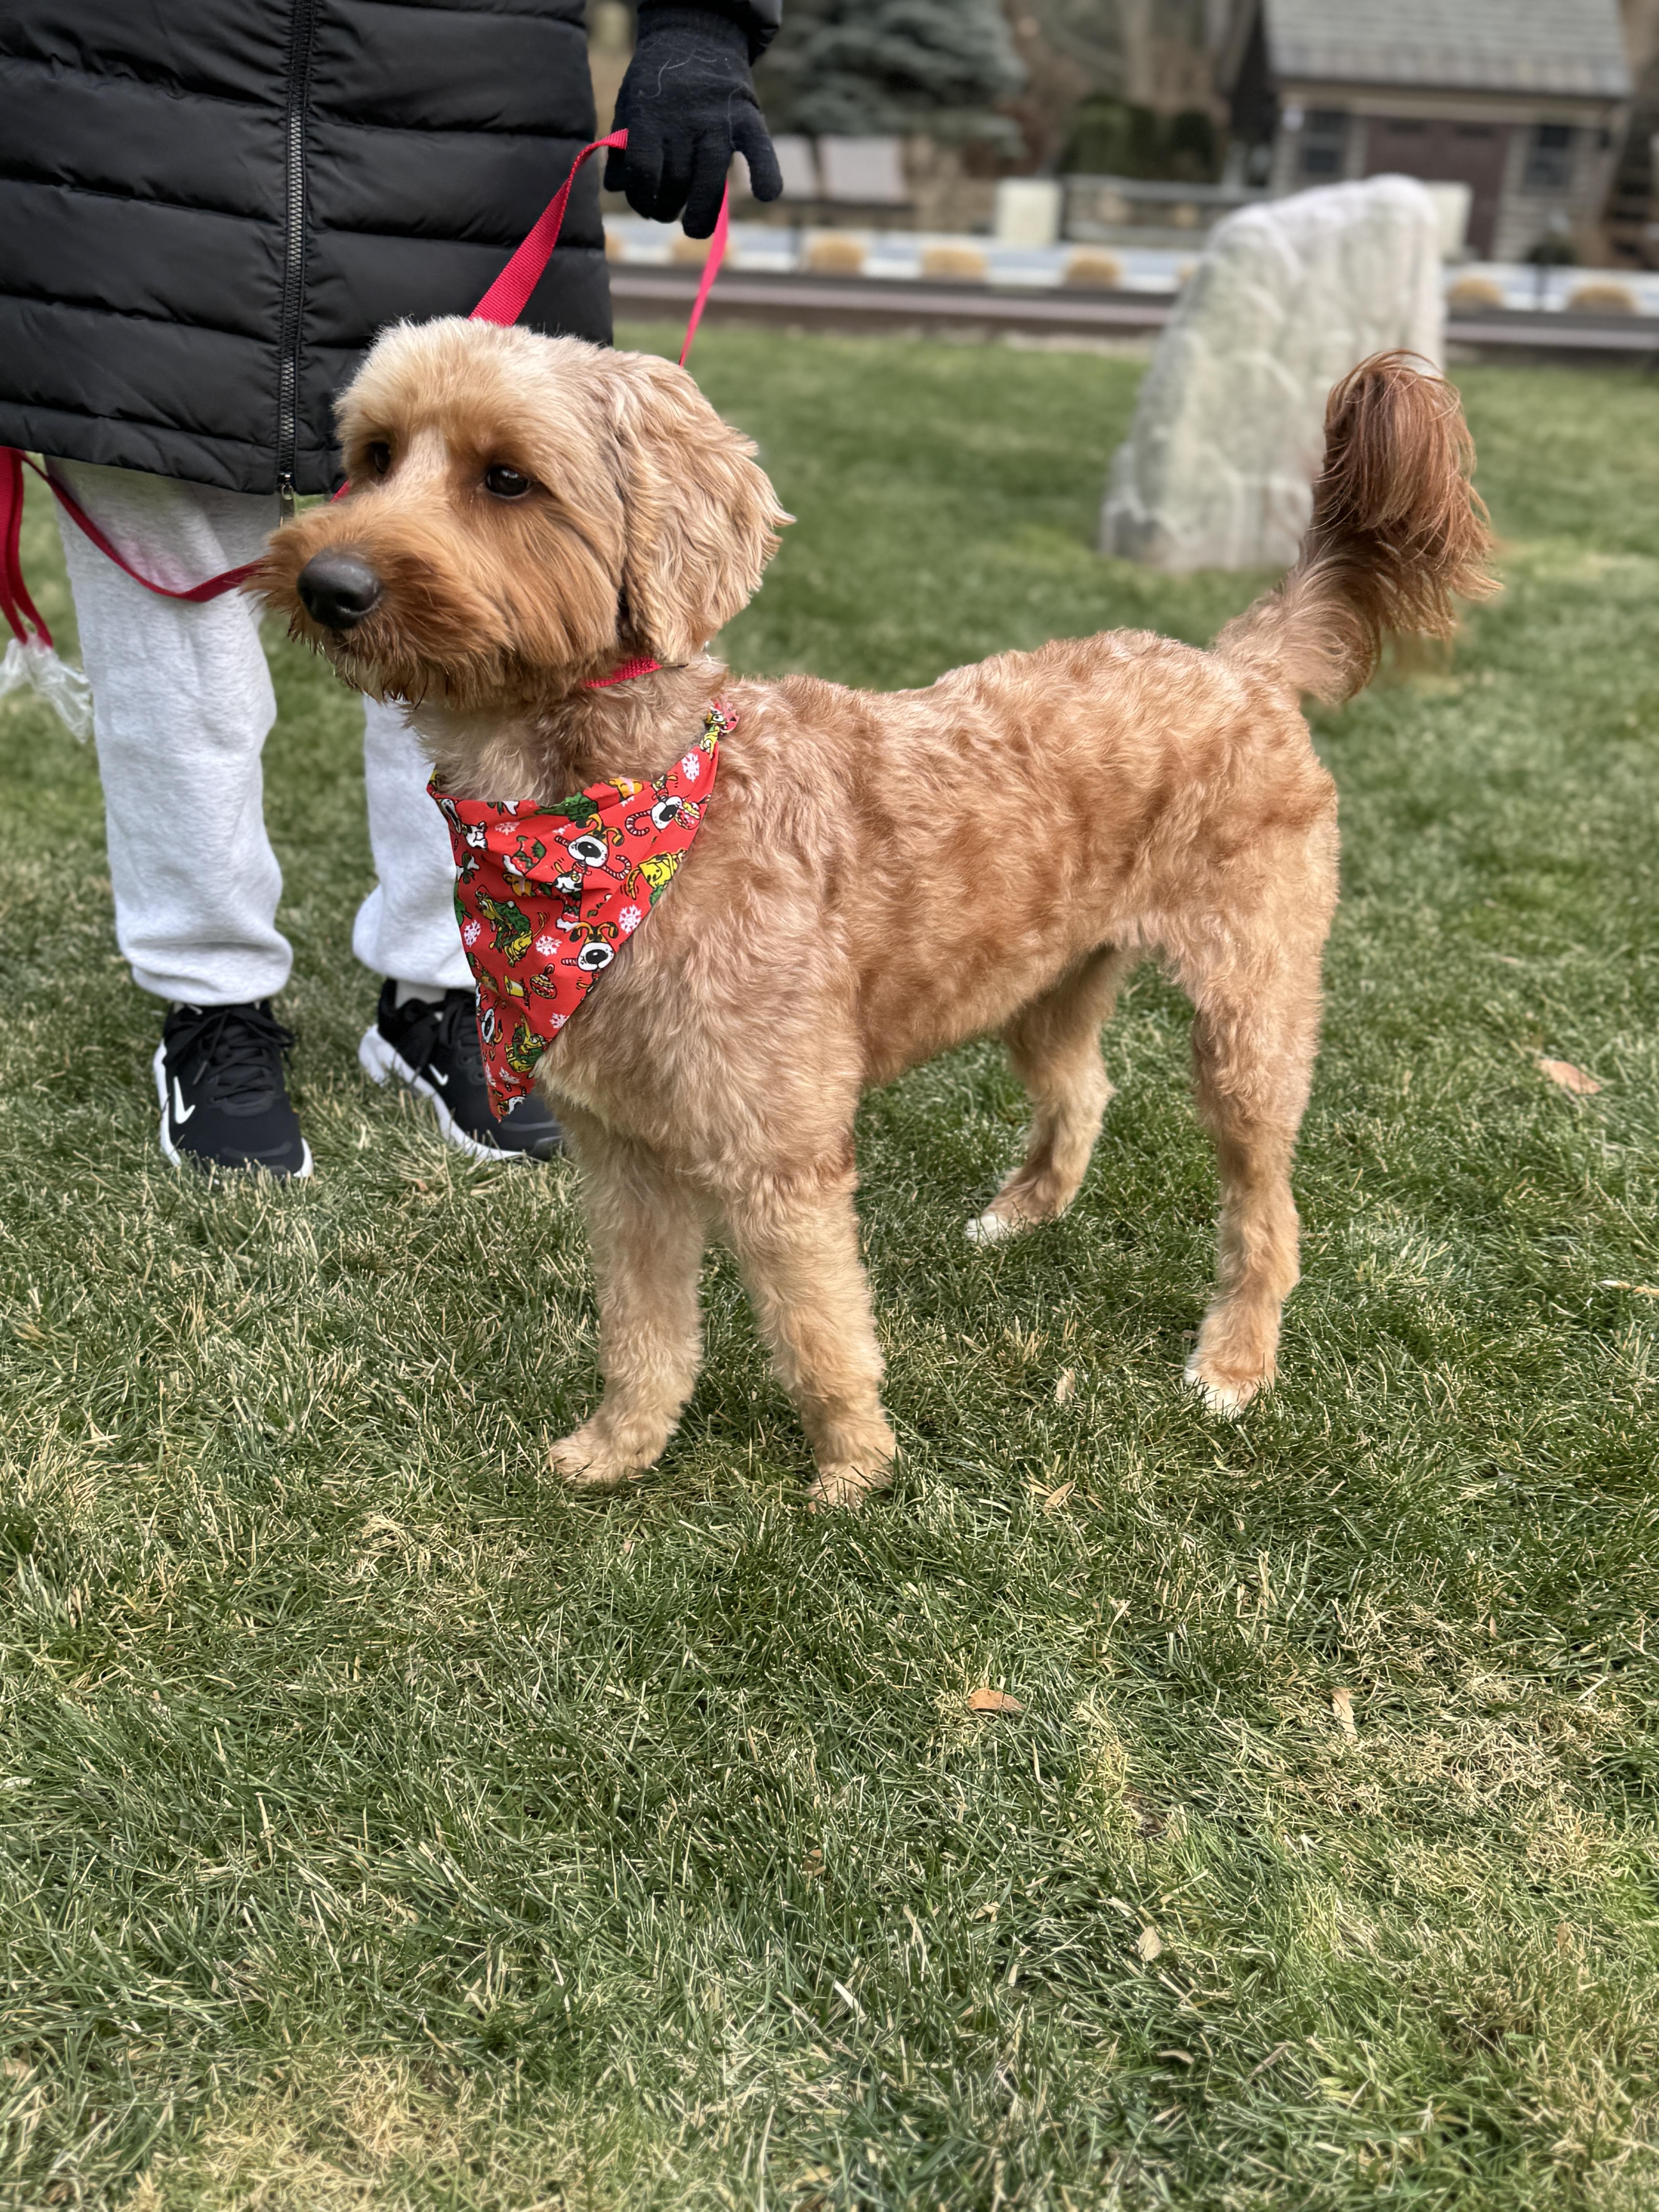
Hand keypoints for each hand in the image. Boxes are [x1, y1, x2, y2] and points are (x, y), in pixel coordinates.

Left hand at [606, 7, 782, 238]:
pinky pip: (760, 150)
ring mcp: (719, 120)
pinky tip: (766, 194)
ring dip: (703, 215)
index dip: (642, 198)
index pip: (646, 173)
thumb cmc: (657, 80)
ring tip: (695, 227)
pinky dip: (766, 173)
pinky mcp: (748, 117)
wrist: (694, 34)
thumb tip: (618, 188)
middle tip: (666, 213)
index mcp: (651, 115)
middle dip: (668, 209)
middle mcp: (686, 119)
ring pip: (712, 181)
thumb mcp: (630, 104)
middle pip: (678, 183)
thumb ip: (622, 146)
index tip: (645, 204)